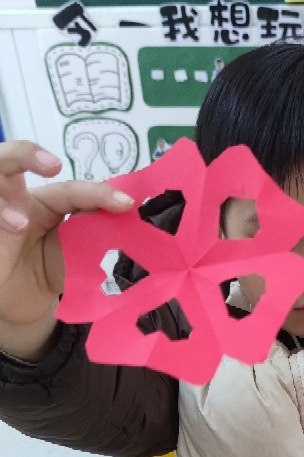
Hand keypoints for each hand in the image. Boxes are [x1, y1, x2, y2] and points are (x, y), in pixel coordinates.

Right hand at [0, 140, 133, 357]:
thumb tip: (136, 223)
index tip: (126, 203)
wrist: (29, 302)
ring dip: (4, 202)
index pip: (70, 190)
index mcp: (46, 201)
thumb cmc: (55, 269)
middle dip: (26, 155)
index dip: (98, 193)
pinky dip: (2, 226)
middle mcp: (16, 202)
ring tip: (21, 223)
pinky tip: (14, 230)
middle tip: (51, 165)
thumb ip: (98, 235)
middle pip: (9, 162)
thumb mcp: (79, 253)